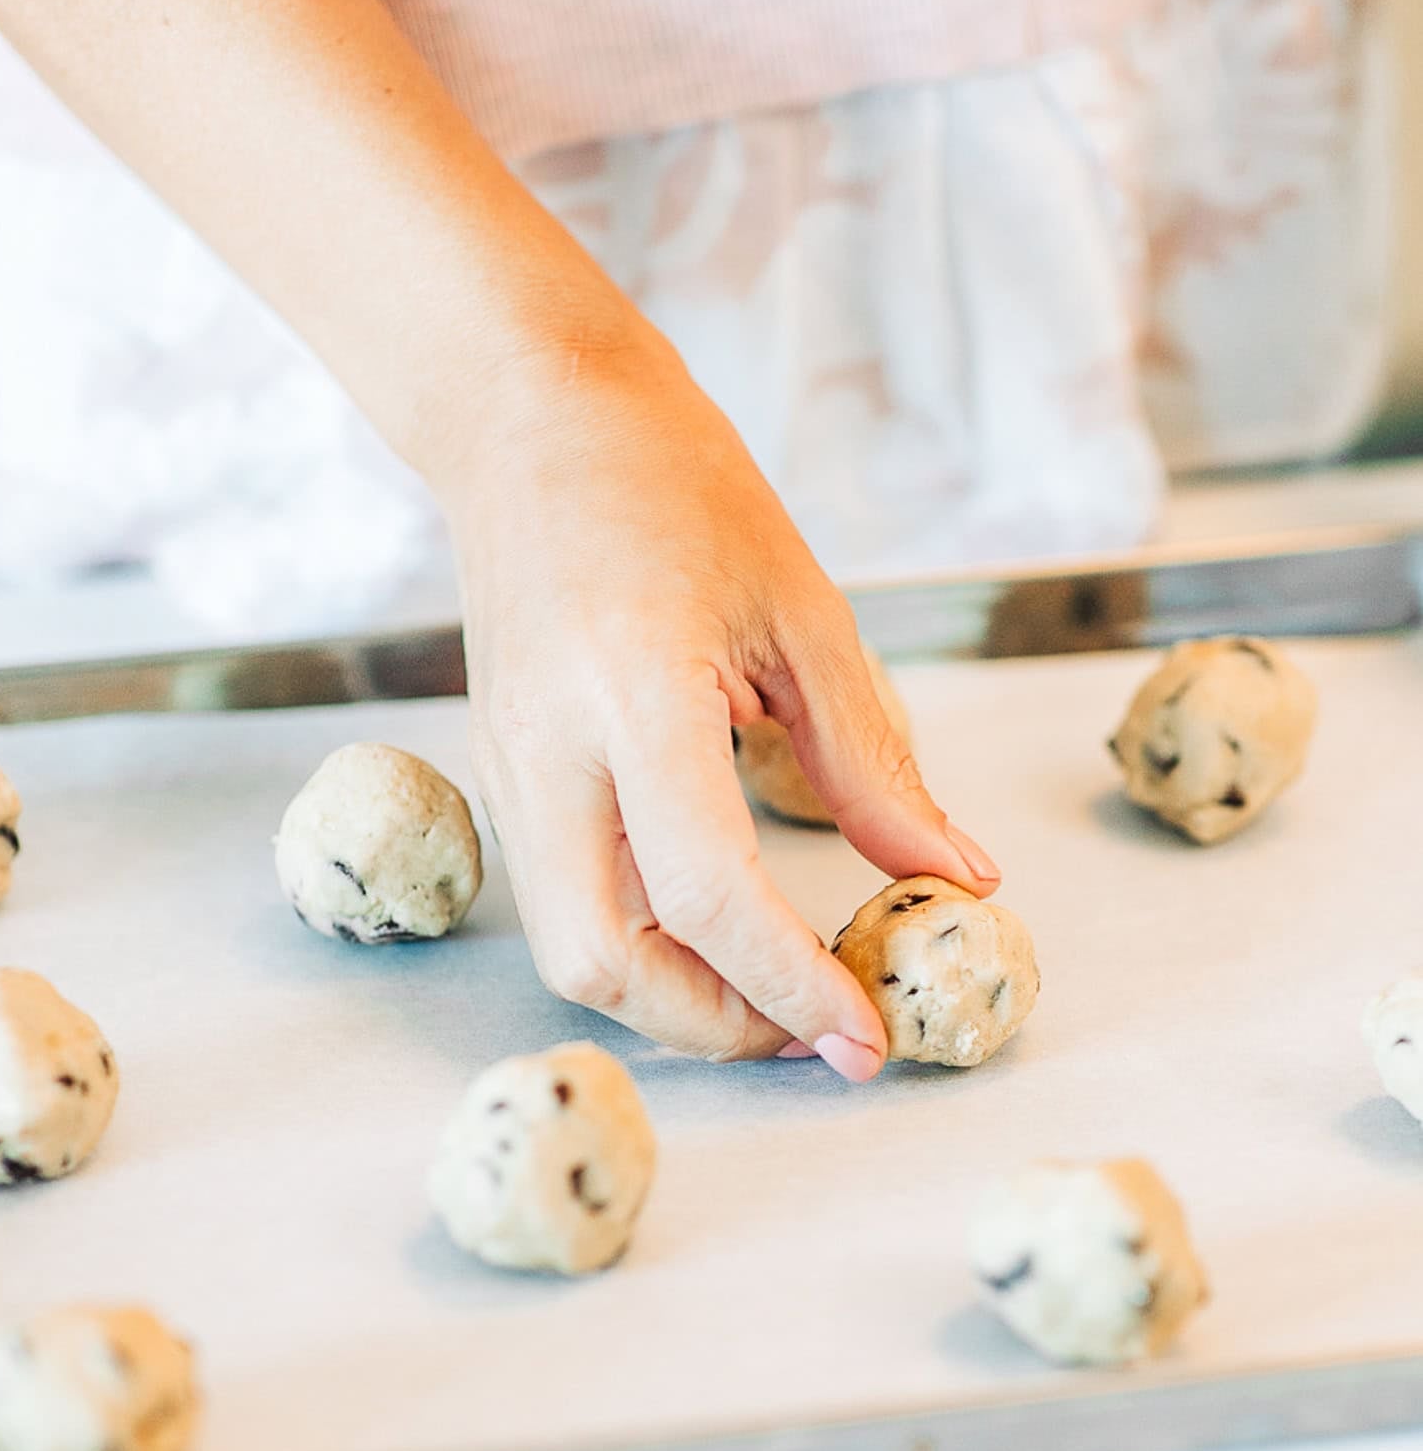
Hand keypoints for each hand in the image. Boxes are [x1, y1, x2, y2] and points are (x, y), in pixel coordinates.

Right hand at [453, 321, 1000, 1079]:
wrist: (530, 415)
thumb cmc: (672, 481)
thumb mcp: (802, 608)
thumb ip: (871, 760)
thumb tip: (953, 872)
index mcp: (634, 693)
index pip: (708, 893)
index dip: (793, 984)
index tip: (868, 1036)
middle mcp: (548, 748)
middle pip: (603, 963)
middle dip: (714, 1027)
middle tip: (815, 1027)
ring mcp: (504, 763)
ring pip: (569, 945)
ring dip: (672, 993)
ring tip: (774, 981)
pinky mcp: (496, 766)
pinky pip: (560, 893)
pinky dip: (637, 938)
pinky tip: (713, 920)